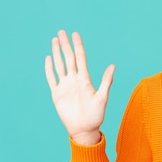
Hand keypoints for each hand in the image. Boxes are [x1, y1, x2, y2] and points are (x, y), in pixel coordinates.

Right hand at [45, 30, 114, 144]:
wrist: (84, 129)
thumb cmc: (96, 116)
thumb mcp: (102, 98)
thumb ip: (106, 81)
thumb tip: (113, 66)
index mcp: (85, 80)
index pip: (80, 58)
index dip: (78, 46)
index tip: (75, 34)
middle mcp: (74, 80)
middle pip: (68, 58)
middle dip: (65, 45)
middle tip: (62, 32)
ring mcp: (65, 86)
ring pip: (59, 65)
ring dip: (57, 53)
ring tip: (55, 40)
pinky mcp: (57, 94)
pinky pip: (52, 78)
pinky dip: (49, 68)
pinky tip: (48, 58)